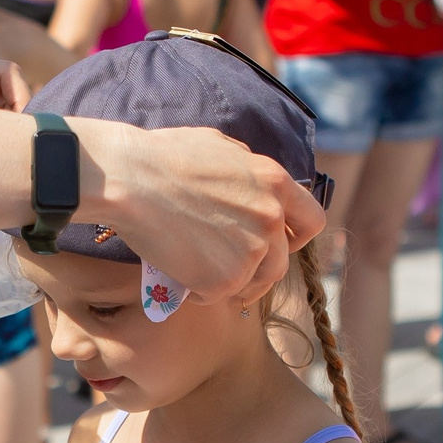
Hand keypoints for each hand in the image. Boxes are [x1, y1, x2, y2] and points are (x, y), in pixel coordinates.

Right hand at [79, 120, 324, 303]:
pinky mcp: (224, 280)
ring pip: (253, 282)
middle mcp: (271, 218)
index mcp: (274, 182)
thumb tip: (254, 185)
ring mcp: (251, 252)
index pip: (312, 221)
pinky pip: (217, 296)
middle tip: (231, 267)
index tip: (275, 242)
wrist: (130, 179)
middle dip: (258, 268)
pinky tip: (179, 275)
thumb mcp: (221, 147)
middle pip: (281, 262)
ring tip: (199, 272)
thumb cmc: (164, 156)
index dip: (294, 236)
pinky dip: (200, 292)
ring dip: (231, 282)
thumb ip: (248, 170)